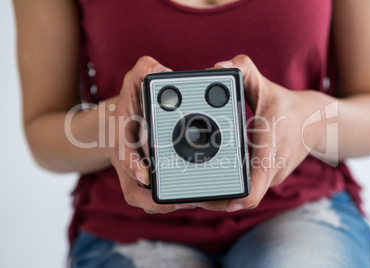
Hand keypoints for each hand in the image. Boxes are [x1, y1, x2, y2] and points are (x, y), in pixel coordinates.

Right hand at [110, 56, 194, 213]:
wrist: (126, 111)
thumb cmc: (134, 96)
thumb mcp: (137, 77)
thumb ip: (145, 70)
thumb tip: (159, 70)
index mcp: (123, 133)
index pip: (122, 154)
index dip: (133, 166)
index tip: (146, 176)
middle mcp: (127, 155)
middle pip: (133, 188)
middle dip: (153, 198)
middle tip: (181, 200)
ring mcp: (137, 167)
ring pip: (143, 196)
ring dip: (163, 203)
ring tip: (191, 202)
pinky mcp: (150, 174)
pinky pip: (155, 194)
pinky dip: (170, 198)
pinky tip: (190, 197)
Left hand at [192, 55, 327, 211]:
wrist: (316, 121)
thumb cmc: (287, 106)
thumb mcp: (267, 86)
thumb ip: (244, 72)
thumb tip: (218, 67)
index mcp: (271, 152)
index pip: (254, 187)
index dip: (235, 198)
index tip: (212, 199)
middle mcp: (273, 171)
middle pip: (242, 196)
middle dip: (214, 196)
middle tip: (187, 192)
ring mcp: (272, 177)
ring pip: (244, 193)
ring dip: (220, 192)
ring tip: (194, 185)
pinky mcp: (269, 177)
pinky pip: (248, 186)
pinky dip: (230, 184)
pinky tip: (212, 175)